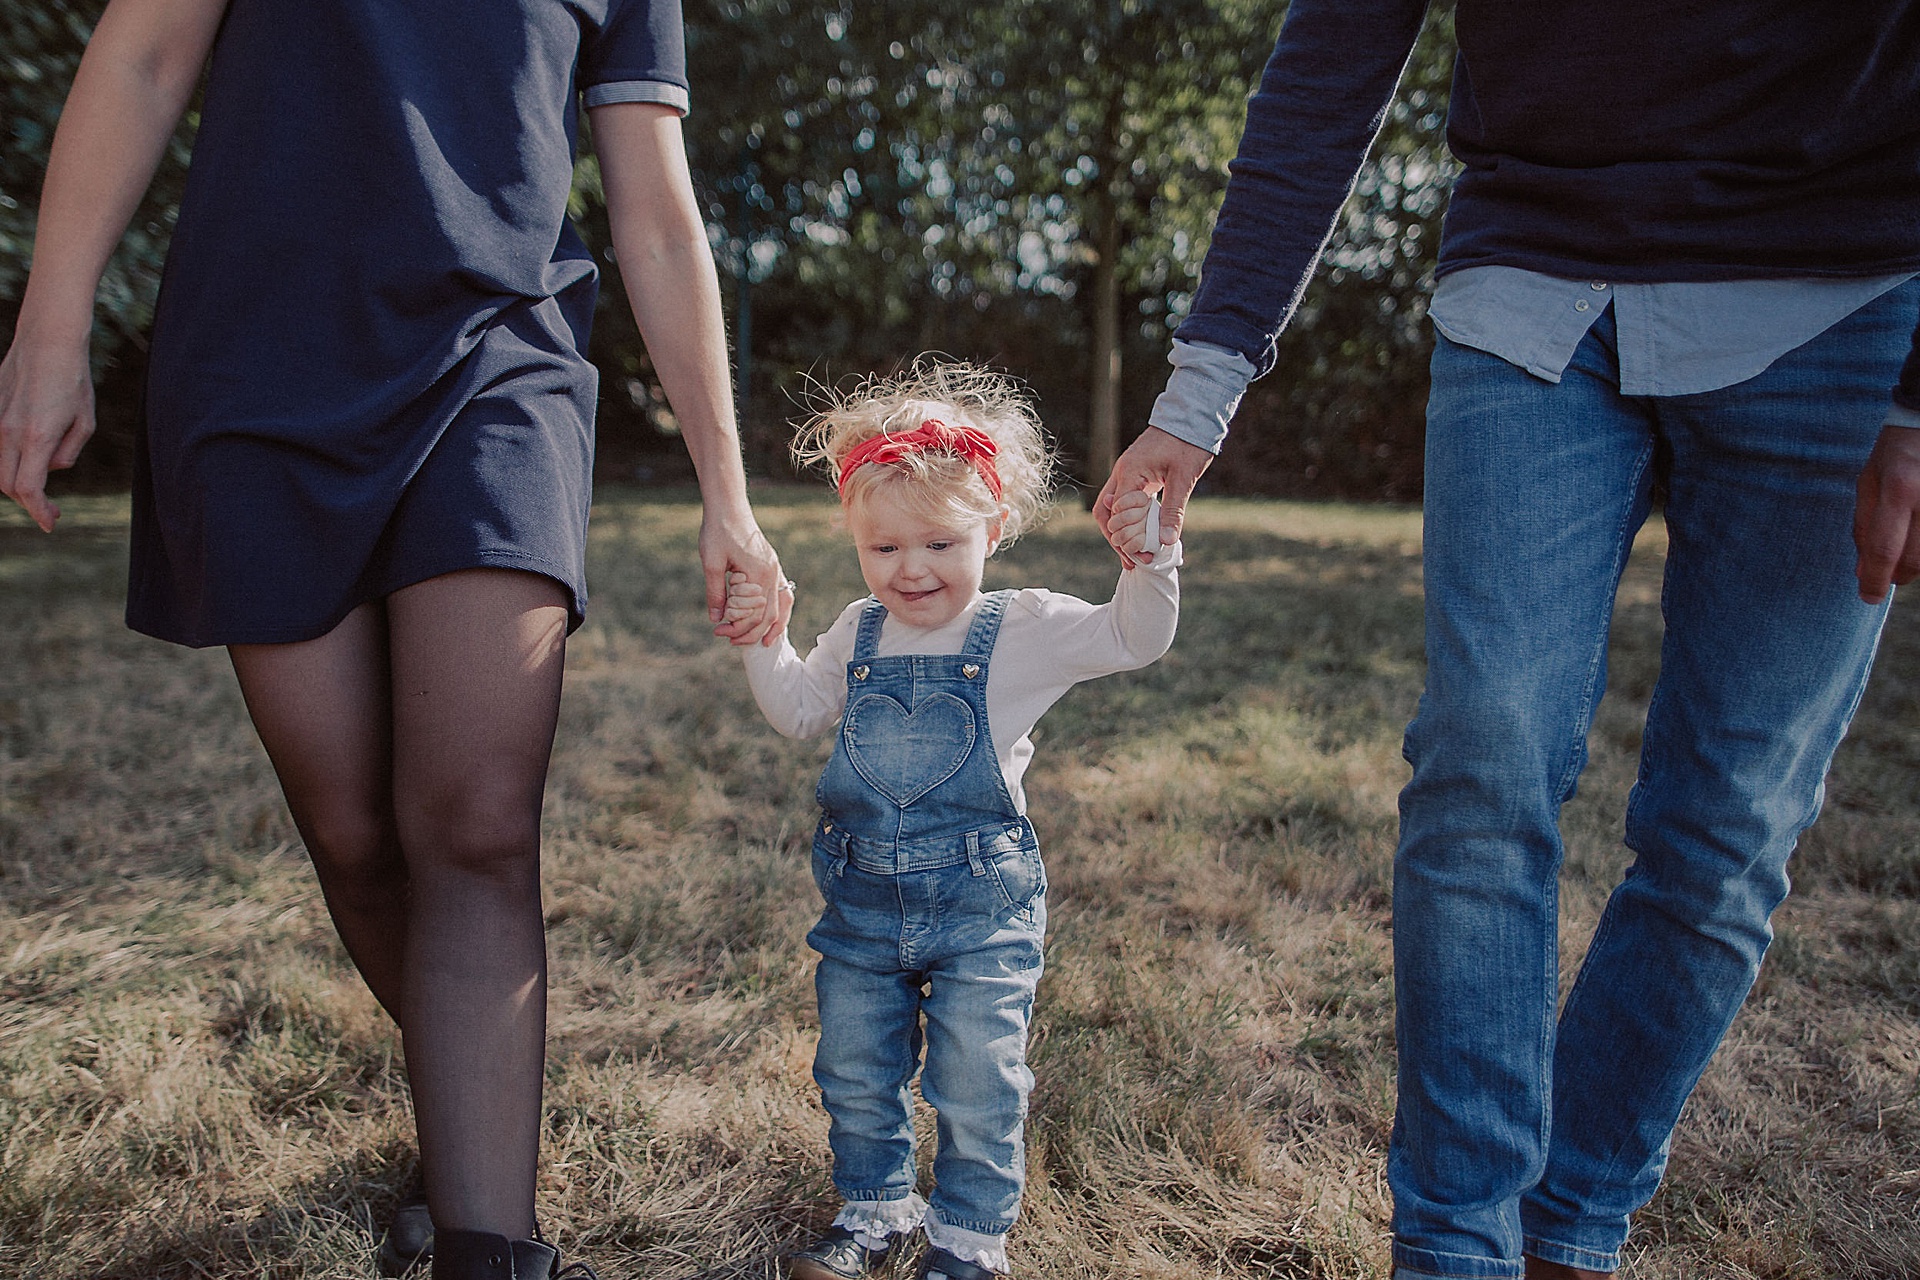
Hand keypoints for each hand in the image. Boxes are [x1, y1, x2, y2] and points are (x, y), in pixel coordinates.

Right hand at [0, 337, 95, 531]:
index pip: (28, 489)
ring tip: (40, 483)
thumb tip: (51, 468)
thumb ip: (67, 452)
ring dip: (16, 482)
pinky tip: (27, 458)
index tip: (50, 523)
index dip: (39, 511)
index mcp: (36, 437)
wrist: (46, 342)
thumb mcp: (83, 421)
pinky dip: (7, 461)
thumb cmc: (73, 380)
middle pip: (8, 485)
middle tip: (50, 508)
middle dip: (29, 501)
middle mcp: (8, 431)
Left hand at [701, 509, 790, 645]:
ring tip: (764, 640)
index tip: (718, 631)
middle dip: (751, 632)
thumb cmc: (718, 531)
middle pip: (770, 615)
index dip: (738, 629)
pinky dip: (777, 609)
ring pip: (783, 605)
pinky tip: (767, 617)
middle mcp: (773, 573)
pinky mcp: (771, 564)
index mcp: (760, 575)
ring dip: (774, 625)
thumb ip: (715, 592)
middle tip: (731, 640)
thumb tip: (716, 619)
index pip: (755, 615)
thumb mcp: (711, 563)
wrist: (729, 506)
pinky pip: (782, 593)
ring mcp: (775, 569)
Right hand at [1093, 426, 1212, 567]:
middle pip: (1105, 513)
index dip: (1127, 537)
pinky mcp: (1135, 475)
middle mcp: (1122, 473)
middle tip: (1134, 560)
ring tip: (1135, 554)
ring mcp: (1126, 474)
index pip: (1118, 513)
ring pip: (1111, 508)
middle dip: (1117, 538)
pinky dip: (1129, 520)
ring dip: (1120, 531)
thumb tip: (1167, 541)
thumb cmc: (1188, 443)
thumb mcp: (1184, 478)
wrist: (1191, 416)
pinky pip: (1124, 502)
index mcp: (1130, 473)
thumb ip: (1174, 510)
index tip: (1143, 555)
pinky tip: (1140, 535)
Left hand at [1854, 422, 1919, 604]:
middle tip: (1888, 576)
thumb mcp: (1868, 483)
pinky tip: (1915, 537)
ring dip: (1917, 563)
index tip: (1868, 598)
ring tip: (1903, 552)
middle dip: (1898, 575)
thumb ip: (1863, 527)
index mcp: (1898, 489)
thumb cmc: (1895, 453)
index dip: (1874, 579)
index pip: (1883, 548)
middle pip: (1916, 558)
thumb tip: (1862, 571)